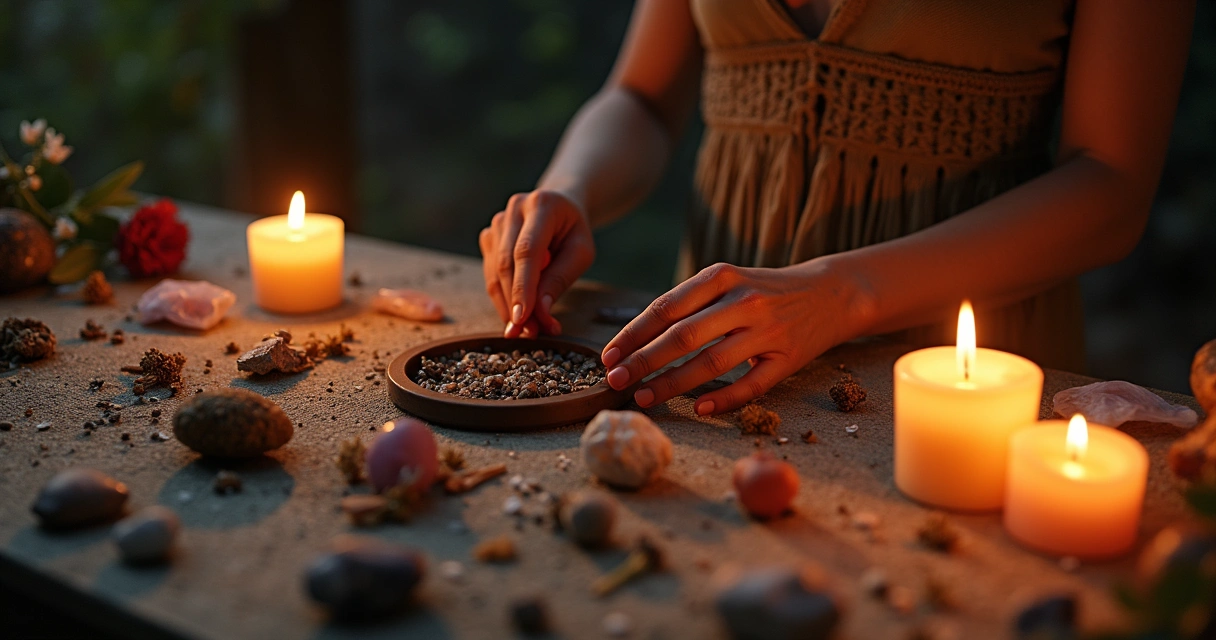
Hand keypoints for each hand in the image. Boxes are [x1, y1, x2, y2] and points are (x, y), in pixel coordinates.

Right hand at [478, 190, 595, 337]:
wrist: (560, 207)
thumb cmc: (573, 231)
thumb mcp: (581, 253)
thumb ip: (560, 279)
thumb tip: (540, 312)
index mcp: (542, 205)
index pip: (527, 251)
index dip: (522, 287)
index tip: (521, 318)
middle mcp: (514, 209)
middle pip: (506, 263)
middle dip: (515, 302)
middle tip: (529, 333)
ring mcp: (497, 222)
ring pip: (494, 272)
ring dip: (508, 305)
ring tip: (527, 329)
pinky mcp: (488, 236)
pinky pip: (490, 273)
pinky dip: (503, 297)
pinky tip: (518, 313)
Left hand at [600, 261, 862, 414]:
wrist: (831, 293)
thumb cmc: (763, 290)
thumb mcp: (727, 282)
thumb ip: (687, 304)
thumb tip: (635, 339)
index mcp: (722, 277)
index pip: (666, 308)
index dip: (633, 334)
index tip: (608, 356)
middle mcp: (744, 302)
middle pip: (683, 336)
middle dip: (643, 361)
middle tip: (615, 380)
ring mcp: (768, 331)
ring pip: (711, 364)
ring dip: (672, 384)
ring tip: (644, 397)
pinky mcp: (788, 359)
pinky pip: (750, 386)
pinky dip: (722, 400)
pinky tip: (698, 409)